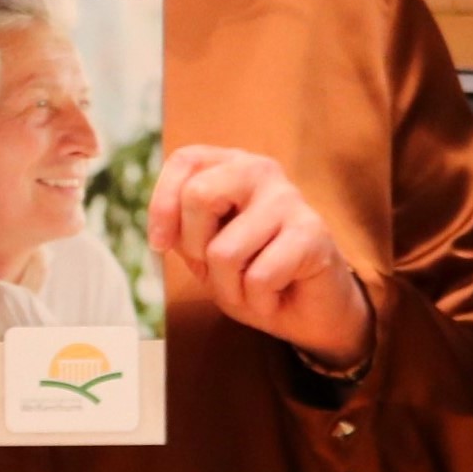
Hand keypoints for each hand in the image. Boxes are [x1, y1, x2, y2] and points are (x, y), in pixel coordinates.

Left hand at [145, 145, 372, 369]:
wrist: (308, 311)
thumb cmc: (251, 275)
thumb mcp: (204, 250)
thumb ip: (180, 230)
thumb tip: (160, 232)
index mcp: (232, 166)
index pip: (185, 160)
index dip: (162, 204)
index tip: (160, 244)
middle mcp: (261, 171)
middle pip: (199, 195)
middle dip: (194, 248)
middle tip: (214, 268)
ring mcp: (290, 199)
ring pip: (224, 251)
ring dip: (228, 288)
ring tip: (249, 288)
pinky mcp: (313, 232)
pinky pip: (259, 277)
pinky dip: (258, 301)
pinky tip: (274, 296)